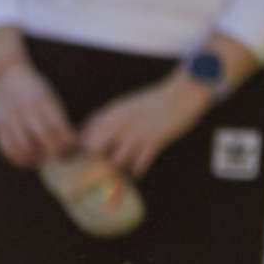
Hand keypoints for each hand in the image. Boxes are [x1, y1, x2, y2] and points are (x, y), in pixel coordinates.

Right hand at [0, 61, 75, 166]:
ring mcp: (10, 117)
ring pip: (24, 145)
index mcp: (42, 100)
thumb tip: (70, 143)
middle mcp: (25, 108)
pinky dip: (18, 158)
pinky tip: (27, 160)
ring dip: (35, 157)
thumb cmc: (36, 90)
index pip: (57, 125)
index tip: (72, 147)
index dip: (66, 141)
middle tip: (59, 157)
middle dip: (54, 151)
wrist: (8, 77)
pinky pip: (7, 148)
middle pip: (43, 136)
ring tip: (43, 159)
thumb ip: (58, 118)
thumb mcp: (50, 97)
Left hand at [79, 72, 210, 179]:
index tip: (87, 158)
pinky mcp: (154, 142)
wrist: (182, 93)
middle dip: (95, 161)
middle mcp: (119, 123)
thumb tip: (85, 134)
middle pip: (93, 151)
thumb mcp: (124, 106)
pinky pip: (138, 167)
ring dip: (120, 167)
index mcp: (110, 113)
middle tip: (103, 168)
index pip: (83, 136)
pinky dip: (137, 170)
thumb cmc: (152, 101)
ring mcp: (136, 133)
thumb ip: (106, 120)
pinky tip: (140, 167)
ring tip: (125, 166)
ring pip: (115, 162)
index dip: (82, 150)